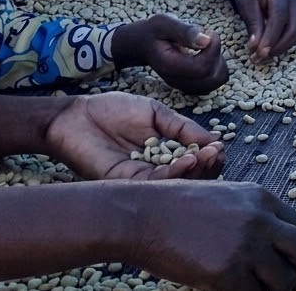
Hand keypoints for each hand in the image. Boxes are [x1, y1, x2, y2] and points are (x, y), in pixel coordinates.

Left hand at [45, 92, 224, 180]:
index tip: (219, 146)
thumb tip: (215, 139)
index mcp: (165, 153)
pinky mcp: (125, 183)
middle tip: (216, 154)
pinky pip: (154, 184)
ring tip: (206, 156)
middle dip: (207, 168)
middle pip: (188, 178)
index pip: (194, 162)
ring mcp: (141, 178)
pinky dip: (174, 174)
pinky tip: (186, 161)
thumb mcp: (156, 113)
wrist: (76, 115)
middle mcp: (156, 169)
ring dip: (195, 172)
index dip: (209, 157)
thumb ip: (182, 128)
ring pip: (174, 185)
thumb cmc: (113, 110)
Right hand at [112, 14, 228, 94]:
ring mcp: (184, 85)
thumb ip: (184, 31)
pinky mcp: (191, 85)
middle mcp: (177, 81)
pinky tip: (208, 55)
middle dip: (217, 55)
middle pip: (212, 77)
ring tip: (208, 47)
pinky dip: (217, 68)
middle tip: (208, 38)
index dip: (213, 49)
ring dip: (219, 61)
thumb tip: (206, 40)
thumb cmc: (153, 31)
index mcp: (170, 66)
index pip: (202, 68)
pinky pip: (214, 82)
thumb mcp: (164, 23)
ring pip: (216, 81)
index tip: (209, 32)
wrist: (142, 44)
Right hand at [128, 180, 295, 290]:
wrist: (141, 215)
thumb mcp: (225, 196)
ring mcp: (246, 246)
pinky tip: (228, 290)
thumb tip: (276, 245)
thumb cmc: (177, 208)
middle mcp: (261, 220)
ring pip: (284, 283)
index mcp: (262, 198)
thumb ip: (254, 216)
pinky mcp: (227, 273)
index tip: (286, 265)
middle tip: (278, 283)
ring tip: (249, 287)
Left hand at [232, 0, 295, 62]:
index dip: (271, 38)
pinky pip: (292, 32)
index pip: (279, 18)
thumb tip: (256, 49)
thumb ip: (254, 24)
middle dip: (277, 47)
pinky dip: (281, 43)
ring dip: (280, 48)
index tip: (259, 54)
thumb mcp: (246, 3)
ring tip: (261, 56)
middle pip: (293, 29)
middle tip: (259, 58)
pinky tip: (267, 48)